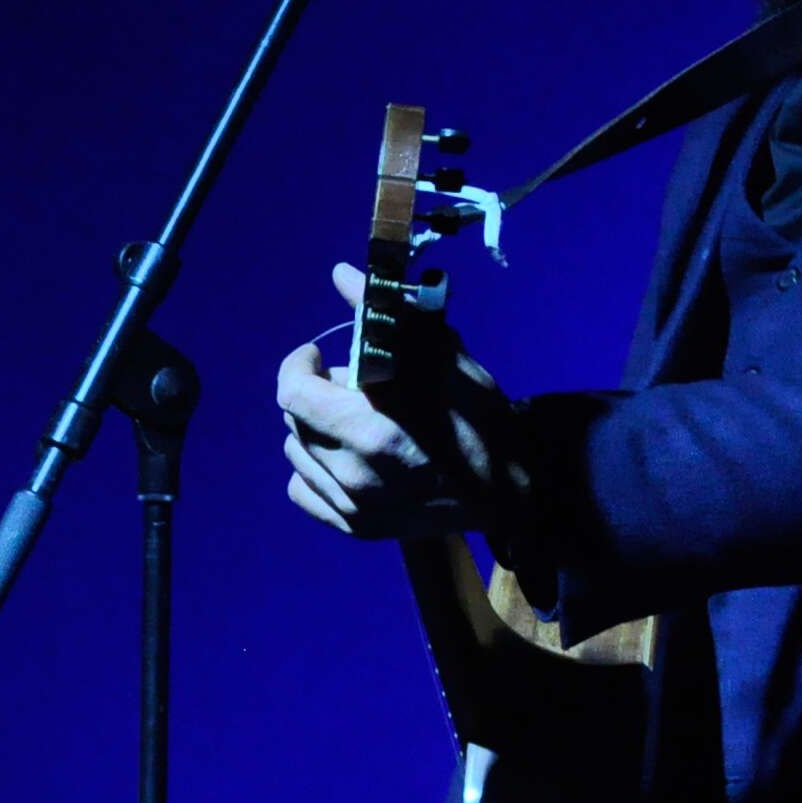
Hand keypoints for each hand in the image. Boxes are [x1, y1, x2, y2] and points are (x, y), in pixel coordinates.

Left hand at [275, 263, 522, 544]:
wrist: (510, 490)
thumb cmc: (478, 417)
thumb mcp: (439, 355)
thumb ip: (384, 315)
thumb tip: (340, 274)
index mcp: (371, 431)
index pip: (292, 393)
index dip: (299, 365)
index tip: (318, 354)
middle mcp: (353, 476)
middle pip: (294, 421)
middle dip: (315, 394)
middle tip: (353, 387)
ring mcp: (352, 508)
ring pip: (296, 454)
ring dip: (315, 430)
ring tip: (354, 421)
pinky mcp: (356, 528)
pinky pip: (303, 490)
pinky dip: (316, 468)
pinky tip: (348, 457)